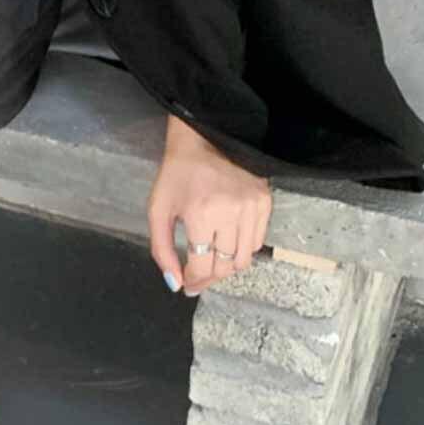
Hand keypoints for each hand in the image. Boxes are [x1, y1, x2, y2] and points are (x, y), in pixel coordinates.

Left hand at [147, 114, 271, 295]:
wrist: (204, 140)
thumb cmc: (176, 176)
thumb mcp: (158, 211)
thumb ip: (162, 250)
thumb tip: (175, 284)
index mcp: (200, 215)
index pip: (203, 266)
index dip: (194, 280)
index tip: (188, 284)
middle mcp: (231, 213)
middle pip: (225, 267)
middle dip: (210, 277)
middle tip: (198, 277)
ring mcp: (252, 208)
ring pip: (244, 259)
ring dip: (227, 267)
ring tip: (213, 262)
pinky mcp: (266, 202)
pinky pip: (258, 241)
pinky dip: (242, 250)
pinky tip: (227, 244)